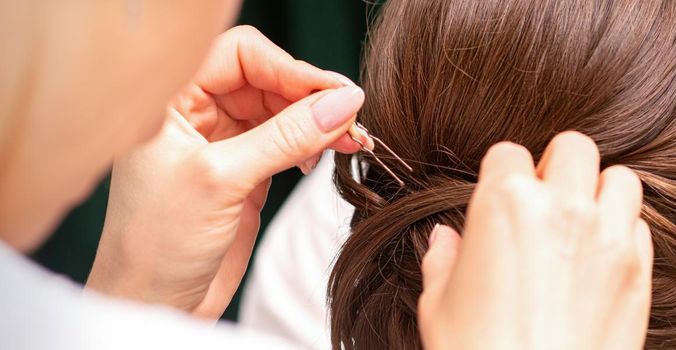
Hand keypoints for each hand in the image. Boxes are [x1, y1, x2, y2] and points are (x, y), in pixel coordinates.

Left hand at [86, 26, 363, 318]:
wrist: (154, 305)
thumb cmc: (157, 244)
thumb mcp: (223, 180)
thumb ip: (286, 137)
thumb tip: (343, 102)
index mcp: (170, 101)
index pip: (239, 55)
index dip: (288, 67)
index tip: (331, 91)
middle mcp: (195, 114)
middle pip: (267, 79)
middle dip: (310, 95)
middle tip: (350, 115)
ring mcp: (223, 143)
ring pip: (282, 110)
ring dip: (319, 120)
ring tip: (351, 137)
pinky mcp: (245, 171)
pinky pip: (288, 141)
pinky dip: (314, 143)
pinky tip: (330, 151)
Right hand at [417, 132, 652, 349]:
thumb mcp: (439, 305)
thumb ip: (443, 259)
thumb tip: (446, 238)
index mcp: (506, 203)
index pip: (510, 152)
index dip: (503, 175)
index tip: (502, 197)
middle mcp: (564, 209)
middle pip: (574, 148)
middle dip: (557, 167)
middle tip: (545, 201)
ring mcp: (610, 239)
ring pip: (620, 180)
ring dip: (600, 194)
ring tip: (580, 225)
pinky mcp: (639, 273)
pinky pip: (639, 229)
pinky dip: (623, 235)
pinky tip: (601, 262)